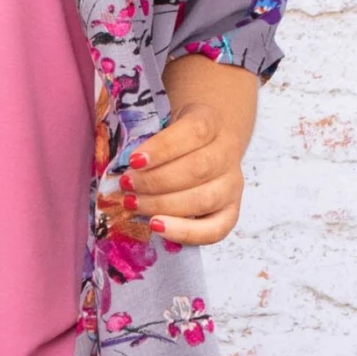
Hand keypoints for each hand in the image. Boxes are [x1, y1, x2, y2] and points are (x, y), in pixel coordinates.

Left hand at [102, 100, 247, 245]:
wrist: (208, 144)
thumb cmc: (176, 139)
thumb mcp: (165, 124)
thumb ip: (147, 139)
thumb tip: (124, 167)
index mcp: (212, 122)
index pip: (194, 132)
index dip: (163, 147)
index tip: (133, 160)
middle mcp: (228, 153)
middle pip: (199, 168)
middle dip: (156, 181)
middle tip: (127, 185)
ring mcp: (232, 184)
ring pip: (205, 199)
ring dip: (163, 205)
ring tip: (134, 204)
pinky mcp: (231, 211)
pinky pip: (215, 229)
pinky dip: (185, 232)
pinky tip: (157, 226)